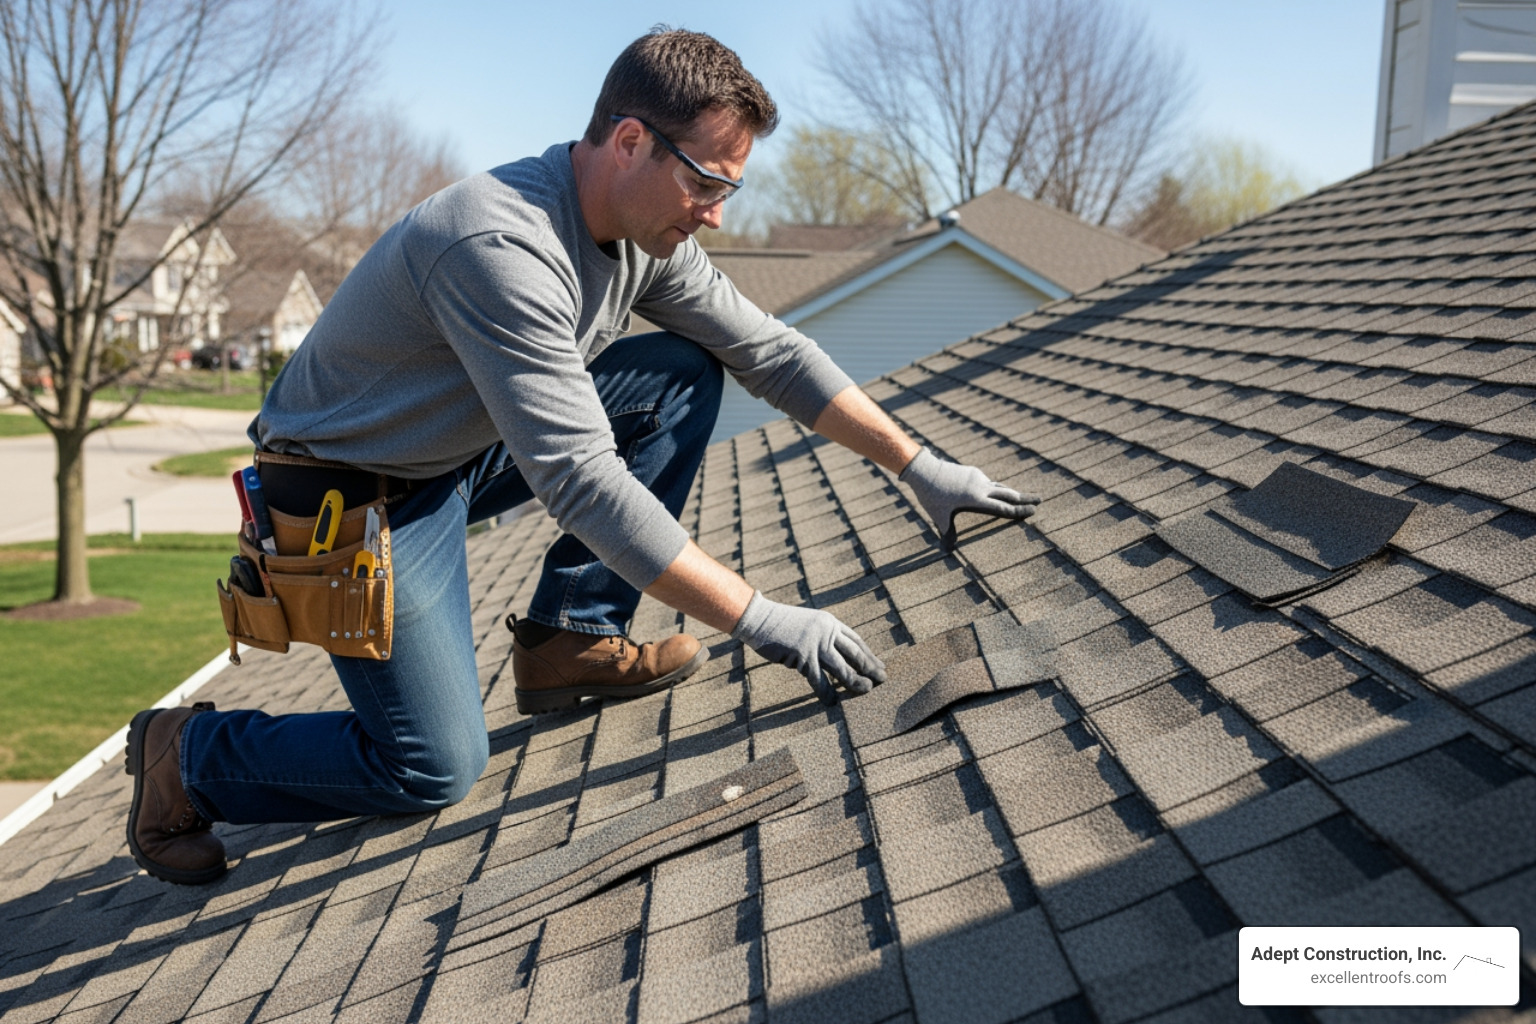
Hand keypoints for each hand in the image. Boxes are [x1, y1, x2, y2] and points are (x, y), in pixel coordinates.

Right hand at [731, 591, 885, 704]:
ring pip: (842, 668)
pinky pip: (819, 680)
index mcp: (829, 622)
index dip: (869, 654)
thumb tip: (833, 655)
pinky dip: (826, 693)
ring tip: (867, 690)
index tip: (879, 664)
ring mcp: (816, 644)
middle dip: (870, 667)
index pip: (856, 640)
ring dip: (856, 681)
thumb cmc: (780, 622)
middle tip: (883, 678)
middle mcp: (827, 632)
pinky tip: (832, 702)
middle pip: (855, 653)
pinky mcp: (803, 657)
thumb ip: (822, 636)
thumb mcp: (807, 624)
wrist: (759, 618)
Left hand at [900, 448, 1039, 550]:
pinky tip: (995, 491)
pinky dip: (994, 488)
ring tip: (1021, 497)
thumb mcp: (939, 516)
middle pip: (1008, 493)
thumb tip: (946, 551)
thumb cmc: (931, 495)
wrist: (925, 470)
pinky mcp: (972, 472)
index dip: (1019, 511)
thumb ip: (946, 532)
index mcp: (976, 499)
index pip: (1003, 507)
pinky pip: (987, 482)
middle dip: (1025, 498)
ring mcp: (977, 477)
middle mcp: (981, 487)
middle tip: (1040, 500)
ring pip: (999, 486)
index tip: (1033, 511)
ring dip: (1011, 492)